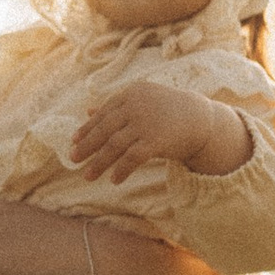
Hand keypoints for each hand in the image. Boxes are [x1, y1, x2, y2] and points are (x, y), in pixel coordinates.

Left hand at [69, 77, 240, 180]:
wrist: (201, 119)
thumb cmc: (168, 112)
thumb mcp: (142, 103)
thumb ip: (116, 107)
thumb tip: (88, 111)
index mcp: (131, 94)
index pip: (103, 113)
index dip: (87, 128)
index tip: (74, 142)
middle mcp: (136, 105)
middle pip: (104, 129)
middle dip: (87, 146)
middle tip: (73, 159)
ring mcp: (145, 122)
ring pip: (114, 145)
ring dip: (99, 163)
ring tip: (87, 176)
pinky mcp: (156, 140)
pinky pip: (132, 158)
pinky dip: (121, 170)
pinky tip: (114, 180)